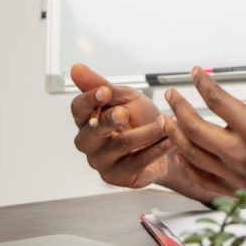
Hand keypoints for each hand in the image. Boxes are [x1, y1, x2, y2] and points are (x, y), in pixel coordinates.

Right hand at [69, 63, 174, 187]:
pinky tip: (169, 140)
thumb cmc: (142, 119)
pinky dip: (156, 149)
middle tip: (124, 112)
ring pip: (120, 146)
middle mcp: (89, 143)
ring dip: (146, 132)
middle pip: (92, 132)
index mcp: (87, 120)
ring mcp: (102, 162)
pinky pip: (137, 162)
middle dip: (109, 120)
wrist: (167, 144)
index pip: (78, 109)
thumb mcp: (126, 97)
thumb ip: (102, 85)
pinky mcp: (119, 177)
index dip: (89, 100)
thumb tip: (76, 68)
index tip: (105, 92)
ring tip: (164, 122)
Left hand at [163, 46, 245, 213]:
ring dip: (177, 135)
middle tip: (171, 96)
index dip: (202, 83)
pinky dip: (188, 165)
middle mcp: (242, 154)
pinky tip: (182, 154)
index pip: (217, 100)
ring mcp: (237, 176)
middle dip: (179, 108)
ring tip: (168, 121)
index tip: (195, 73)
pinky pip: (202, 179)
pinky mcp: (238, 192)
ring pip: (193, 155)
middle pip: (195, 128)